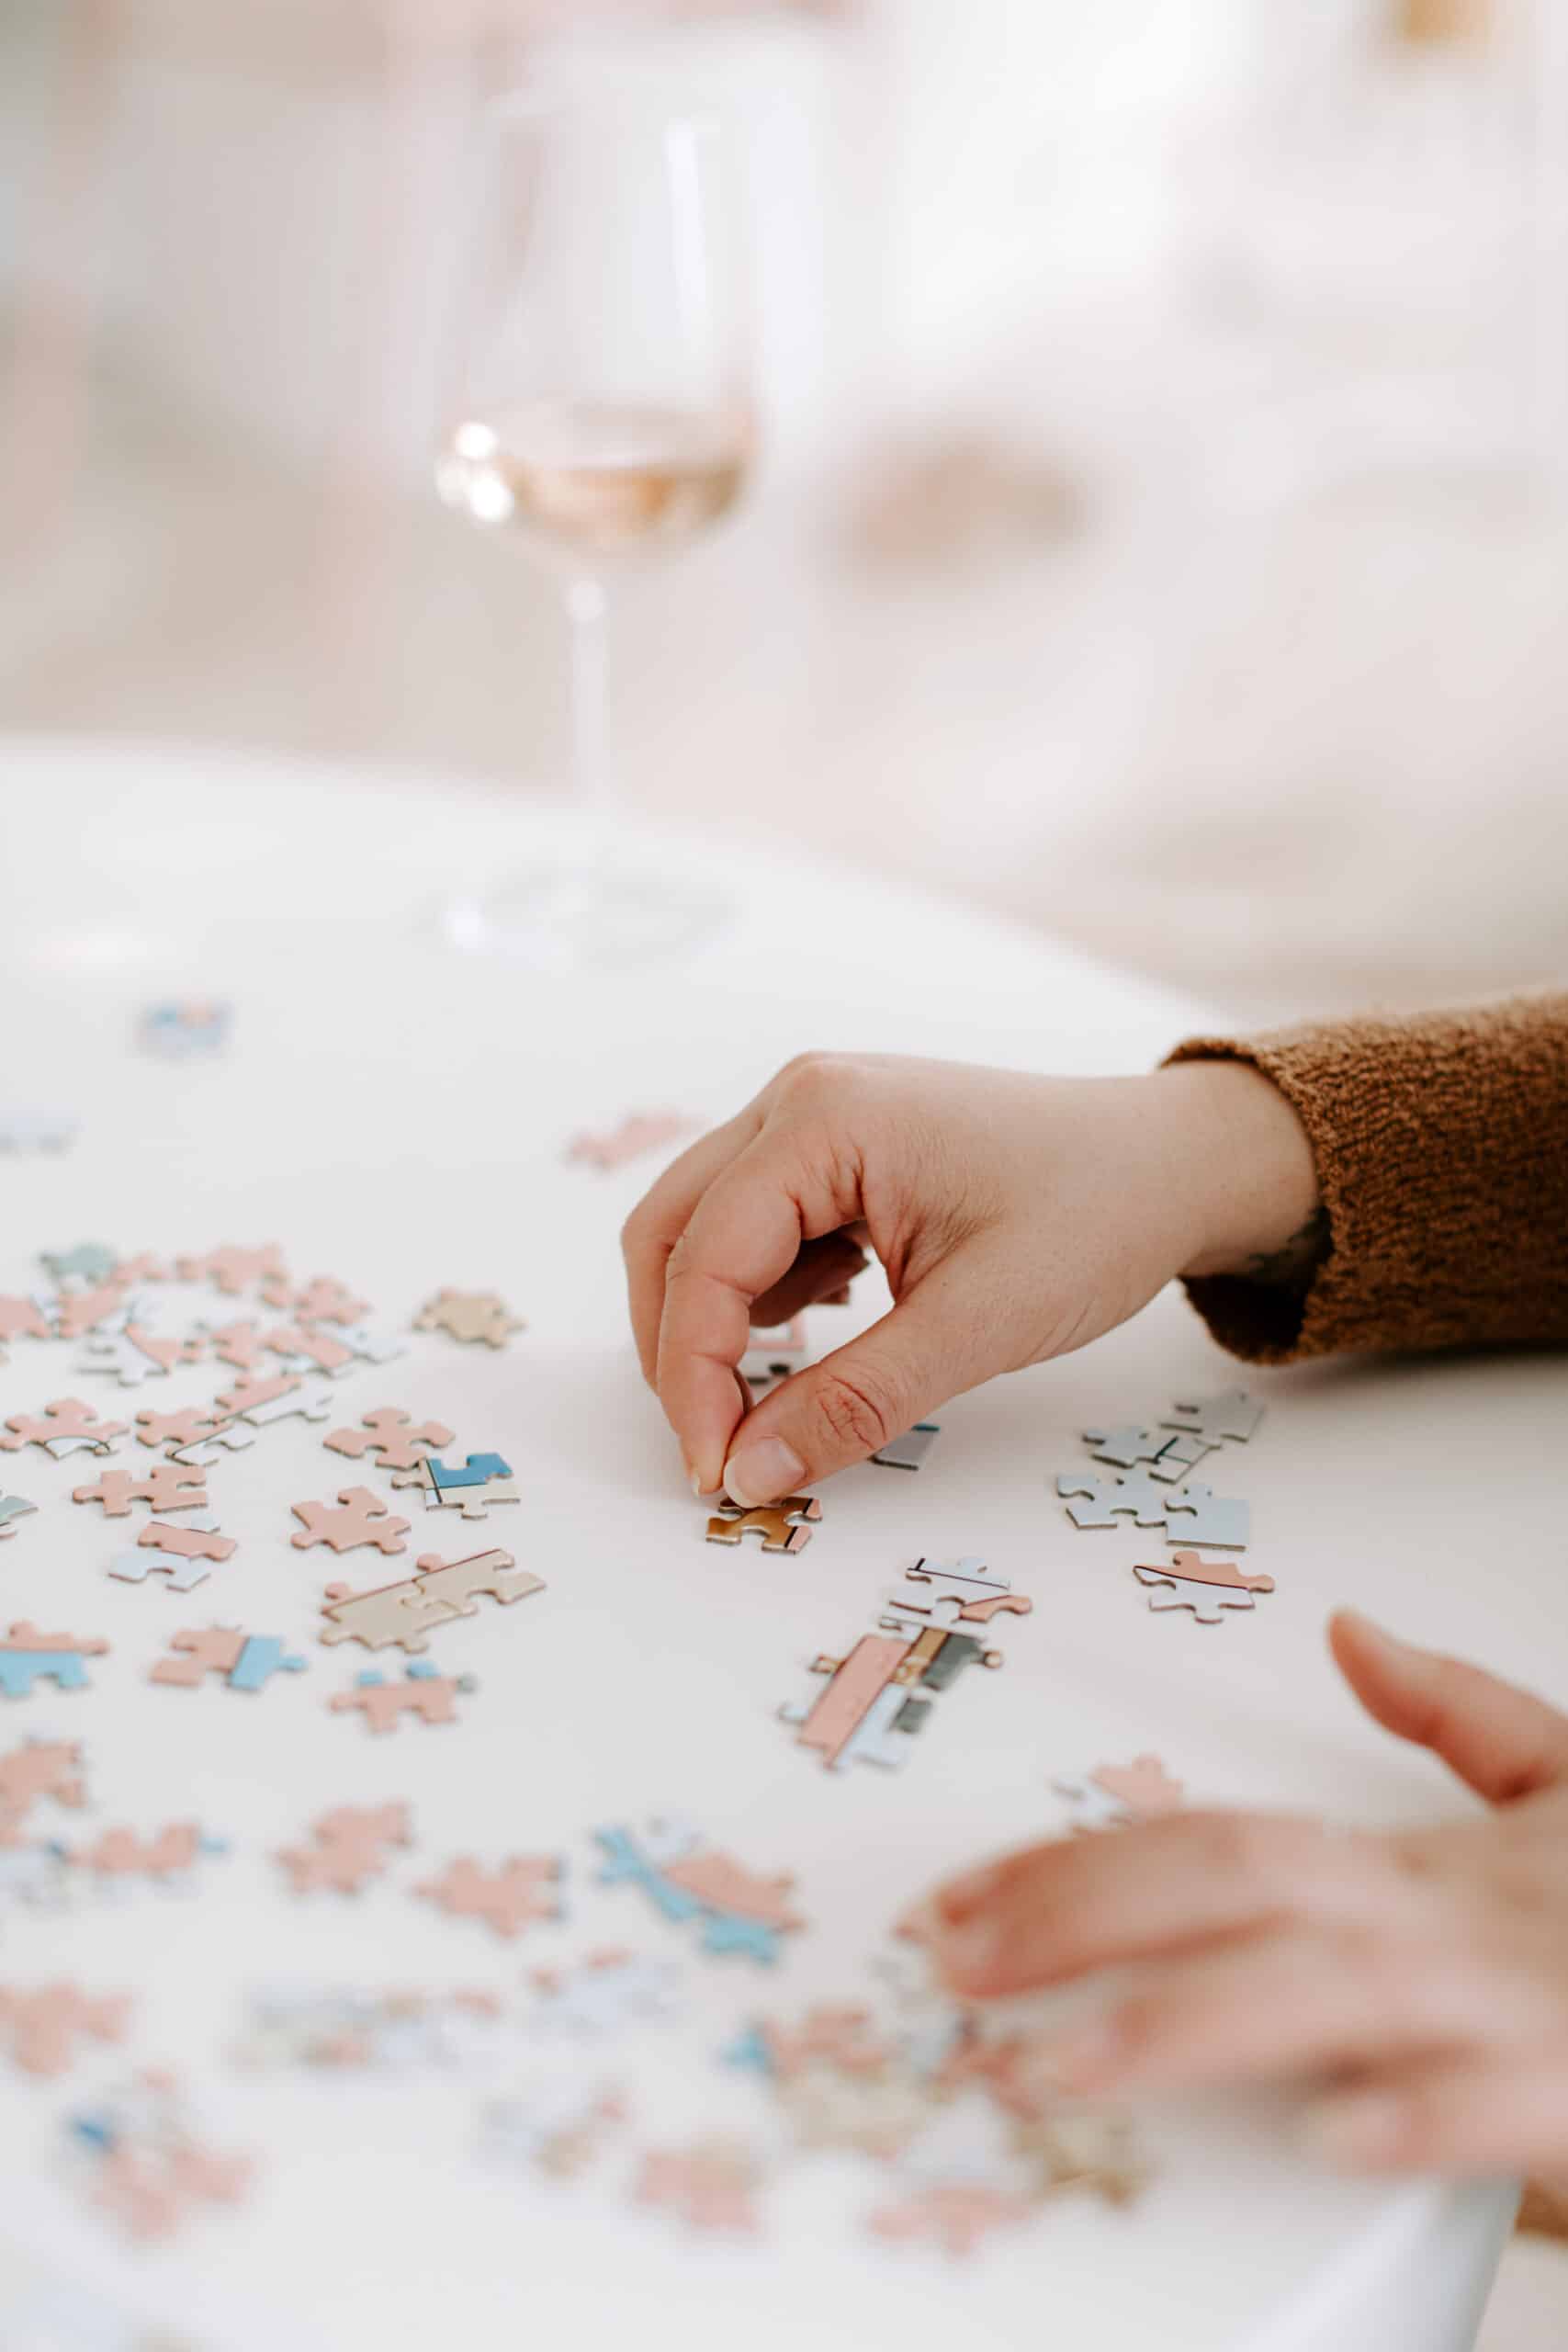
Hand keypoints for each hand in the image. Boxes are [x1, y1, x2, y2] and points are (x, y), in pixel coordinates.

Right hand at [621, 1050, 1317, 1500]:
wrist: (1176, 1164)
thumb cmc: (1096, 1215)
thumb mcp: (978, 1325)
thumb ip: (853, 1400)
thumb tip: (752, 1472)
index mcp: (823, 1119)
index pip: (703, 1258)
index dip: (692, 1375)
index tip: (715, 1469)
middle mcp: (800, 1100)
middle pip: (671, 1232)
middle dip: (680, 1348)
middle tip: (720, 1448)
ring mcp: (816, 1118)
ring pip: (703, 1231)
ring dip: (717, 1323)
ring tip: (780, 1400)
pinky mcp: (838, 1152)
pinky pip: (758, 1229)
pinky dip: (764, 1297)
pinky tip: (830, 1334)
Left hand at [922, 1613, 1567, 2189]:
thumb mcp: (1567, 1781)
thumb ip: (1456, 1712)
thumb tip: (1350, 1627)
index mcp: (1417, 1863)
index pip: (1212, 1835)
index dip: (1078, 1862)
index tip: (960, 1904)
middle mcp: (1442, 1918)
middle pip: (1236, 1885)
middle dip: (1079, 1920)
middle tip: (952, 1968)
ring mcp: (1508, 1997)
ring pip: (1330, 1990)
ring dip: (1192, 2023)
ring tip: (1064, 2065)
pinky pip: (1497, 2100)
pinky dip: (1420, 2112)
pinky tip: (1333, 2137)